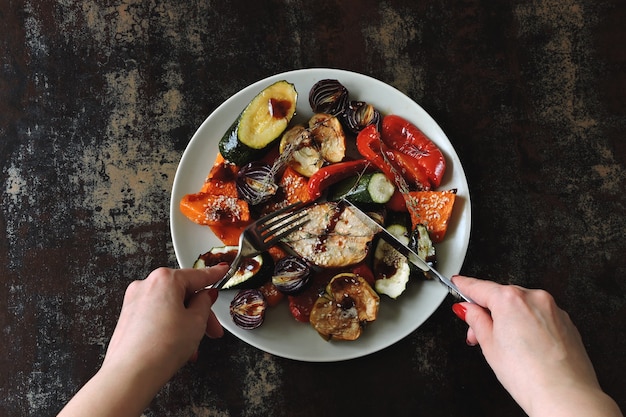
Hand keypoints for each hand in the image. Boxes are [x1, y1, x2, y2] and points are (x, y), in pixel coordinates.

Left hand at [58, 265, 228, 416]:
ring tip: (193, 346)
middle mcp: (146, 285)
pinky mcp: (128, 318)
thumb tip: (205, 296)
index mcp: (165, 279)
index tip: (222, 270)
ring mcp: (134, 301)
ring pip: (170, 307)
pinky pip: (157, 316)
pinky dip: (170, 327)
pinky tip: (178, 347)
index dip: (214, 275)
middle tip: (212, 329)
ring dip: (186, 324)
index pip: (197, 275)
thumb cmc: (162, 347)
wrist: (131, 374)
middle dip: (200, 313)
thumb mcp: (197, 322)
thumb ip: (205, 303)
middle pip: (182, 294)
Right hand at [451, 275, 621, 416]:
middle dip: (488, 312)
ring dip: (510, 319)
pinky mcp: (566, 322)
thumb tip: (469, 310)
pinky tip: (526, 348)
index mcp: (510, 299)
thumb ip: (476, 320)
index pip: (480, 287)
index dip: (465, 286)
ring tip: (506, 347)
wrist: (565, 396)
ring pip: (522, 306)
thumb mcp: (489, 346)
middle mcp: (534, 298)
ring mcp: (554, 309)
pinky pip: (540, 316)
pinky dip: (530, 325)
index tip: (458, 283)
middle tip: (478, 333)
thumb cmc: (529, 375)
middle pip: (502, 297)